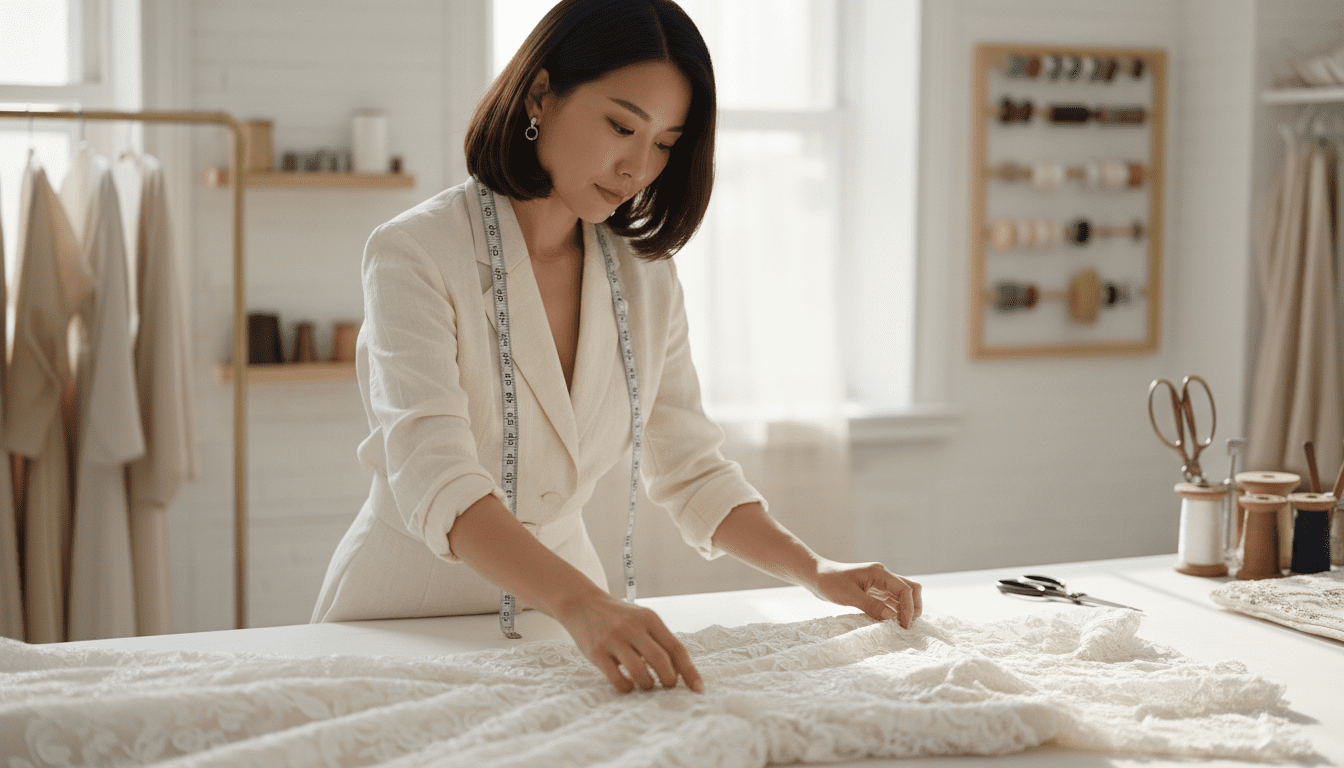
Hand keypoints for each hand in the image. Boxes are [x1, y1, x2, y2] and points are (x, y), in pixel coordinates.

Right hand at [554, 592, 703, 693]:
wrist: (582, 603)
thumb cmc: (619, 617)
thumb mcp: (642, 619)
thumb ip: (659, 640)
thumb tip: (680, 672)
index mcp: (649, 618)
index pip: (676, 647)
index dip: (689, 671)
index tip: (698, 689)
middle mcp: (632, 626)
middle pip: (660, 660)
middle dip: (669, 680)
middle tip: (668, 686)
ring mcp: (613, 639)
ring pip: (640, 672)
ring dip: (648, 685)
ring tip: (647, 685)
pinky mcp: (596, 651)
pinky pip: (617, 678)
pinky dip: (627, 687)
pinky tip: (628, 685)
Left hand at [806, 560, 922, 628]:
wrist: (816, 576)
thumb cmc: (830, 582)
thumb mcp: (849, 595)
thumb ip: (871, 606)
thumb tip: (892, 617)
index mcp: (879, 573)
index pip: (905, 589)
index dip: (909, 608)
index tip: (904, 625)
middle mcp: (883, 577)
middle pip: (910, 589)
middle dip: (914, 607)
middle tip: (907, 626)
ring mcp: (879, 584)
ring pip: (902, 596)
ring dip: (905, 610)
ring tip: (901, 627)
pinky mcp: (874, 592)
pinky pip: (891, 601)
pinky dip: (895, 611)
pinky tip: (891, 623)